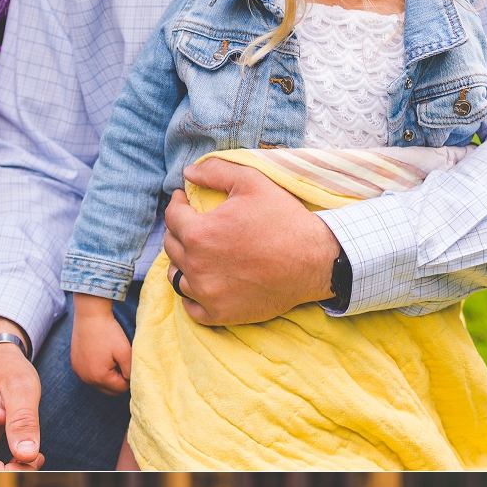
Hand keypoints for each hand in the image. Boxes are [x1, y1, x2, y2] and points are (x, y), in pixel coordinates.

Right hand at [0, 321, 43, 467]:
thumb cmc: (6, 369)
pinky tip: (20, 455)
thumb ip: (24, 421)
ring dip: (6, 472)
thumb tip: (27, 455)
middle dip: (8, 473)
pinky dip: (2, 468)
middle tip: (37, 457)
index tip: (32, 462)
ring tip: (30, 452)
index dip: (5, 473)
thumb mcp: (23, 388)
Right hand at [69, 293, 132, 393]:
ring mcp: (79, 373)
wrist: (90, 314)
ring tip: (110, 357)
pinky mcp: (75, 366)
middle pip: (110, 391)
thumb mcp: (125, 352)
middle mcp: (86, 379)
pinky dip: (97, 371)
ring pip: (100, 384)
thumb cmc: (108, 332)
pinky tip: (100, 356)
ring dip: (108, 376)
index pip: (121, 389)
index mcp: (99, 377)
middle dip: (118, 380)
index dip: (128, 377)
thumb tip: (130, 382)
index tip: (126, 362)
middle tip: (120, 361)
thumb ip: (130, 372)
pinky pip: (90, 376)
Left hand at [161, 159, 337, 327]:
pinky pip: (190, 307)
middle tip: (191, 224)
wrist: (314, 261)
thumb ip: (215, 171)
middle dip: (178, 231)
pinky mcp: (220, 314)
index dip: (177, 203)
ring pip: (177, 277)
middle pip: (172, 247)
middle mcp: (197, 266)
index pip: (172, 217)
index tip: (184, 200)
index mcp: (200, 233)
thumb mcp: (252, 182)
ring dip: (182, 262)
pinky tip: (203, 282)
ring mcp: (207, 294)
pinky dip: (192, 295)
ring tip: (196, 253)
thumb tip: (187, 171)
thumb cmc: (284, 219)